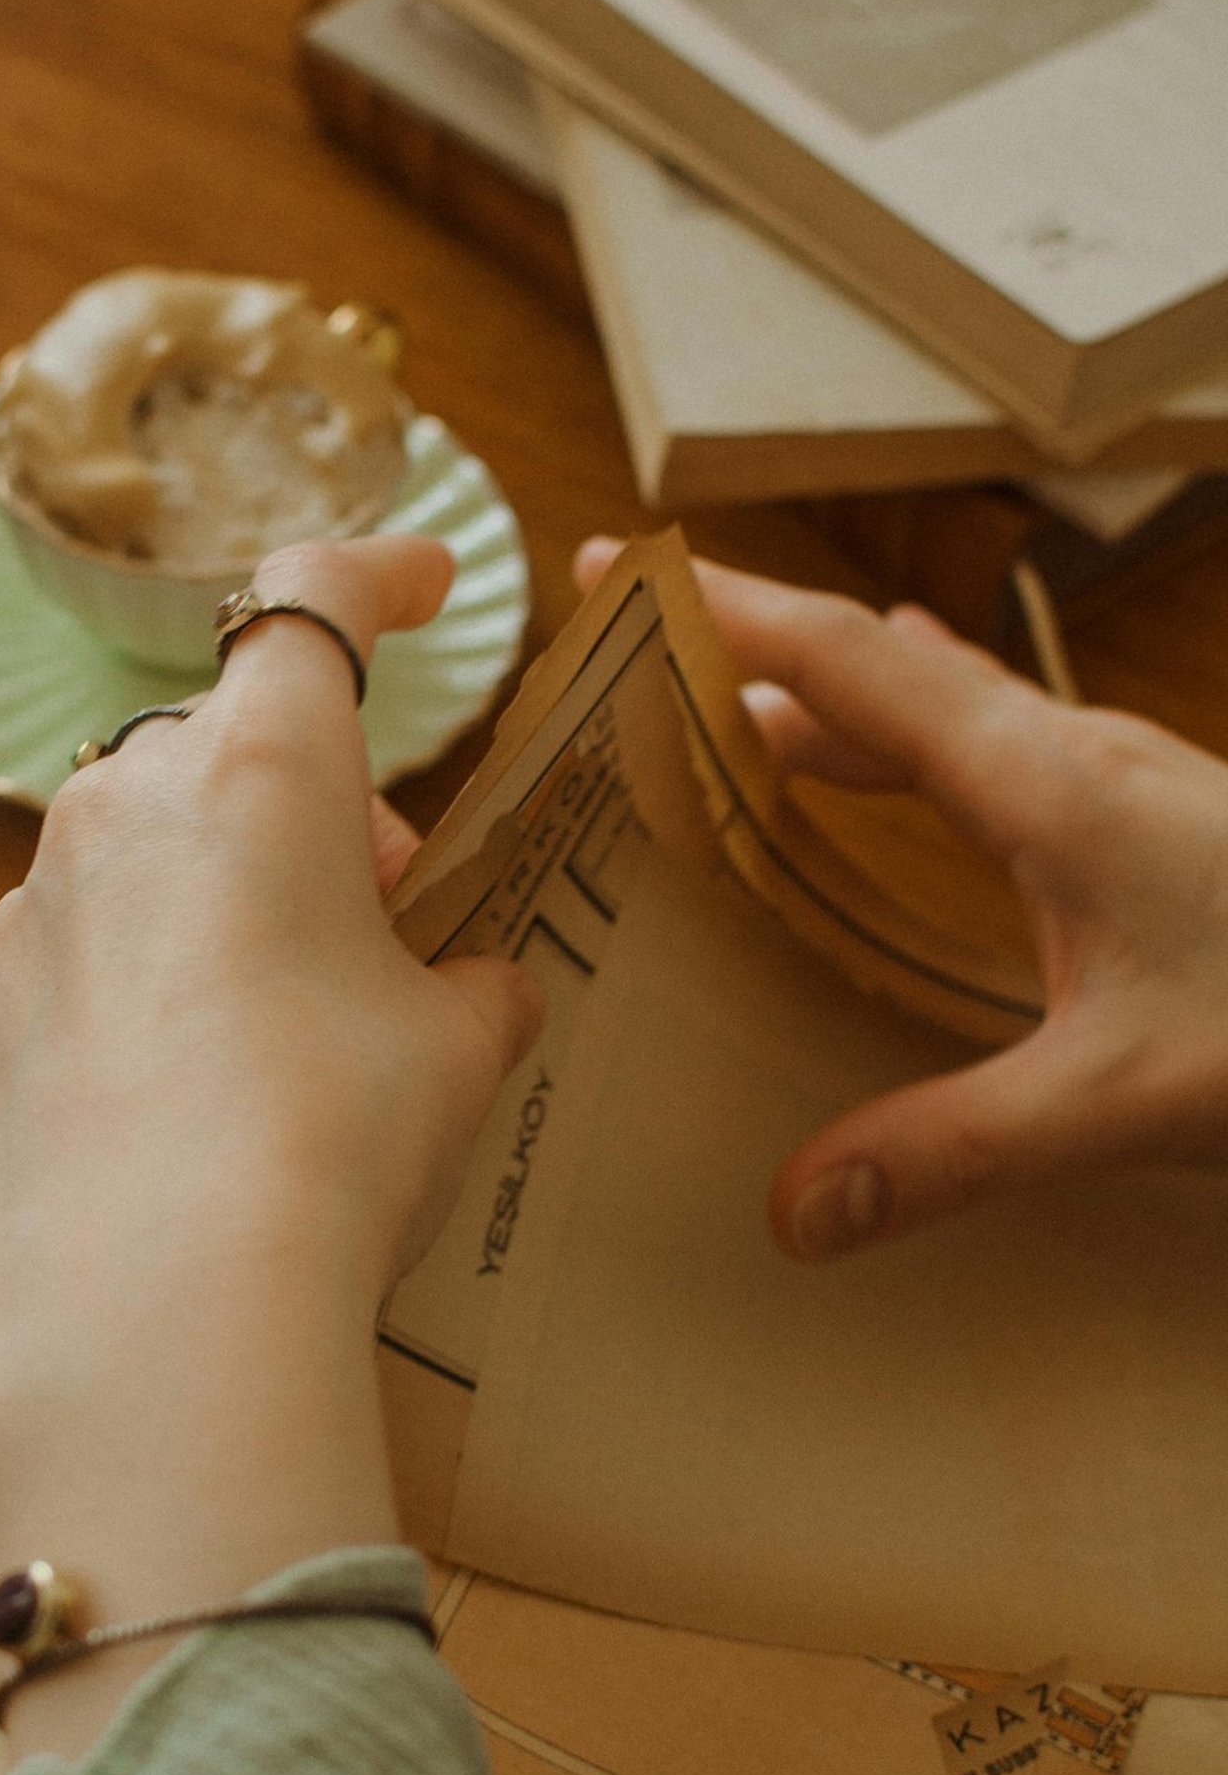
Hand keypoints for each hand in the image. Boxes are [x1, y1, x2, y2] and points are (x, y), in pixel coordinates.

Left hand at [0, 534, 541, 1744]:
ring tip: (283, 1012)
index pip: (317, 602)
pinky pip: (73, 960)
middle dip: (312, 800)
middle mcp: (124, 808)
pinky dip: (135, 988)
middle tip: (385, 896)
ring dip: (215, 892)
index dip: (379, 575)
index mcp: (261, 770)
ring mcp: (34, 911)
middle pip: (227, 747)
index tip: (423, 583)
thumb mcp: (458, 1054)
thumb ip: (474, 989)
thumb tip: (480, 988)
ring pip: (138, 853)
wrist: (156, 1301)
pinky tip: (185, 1097)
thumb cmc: (331, 1141)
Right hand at [581, 539, 1227, 1258]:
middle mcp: (1077, 758)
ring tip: (735, 718)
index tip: (618, 564)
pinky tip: (910, 797)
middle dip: (757, 650)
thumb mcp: (1121, 1099)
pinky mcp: (1156, 825)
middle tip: (645, 648)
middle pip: (886, 670)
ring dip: (837, 704)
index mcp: (1046, 784)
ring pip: (948, 710)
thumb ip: (952, 1150)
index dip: (725, 616)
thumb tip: (792, 1210)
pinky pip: (997, 755)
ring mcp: (1125, 783)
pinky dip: (911, 752)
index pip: (850, 665)